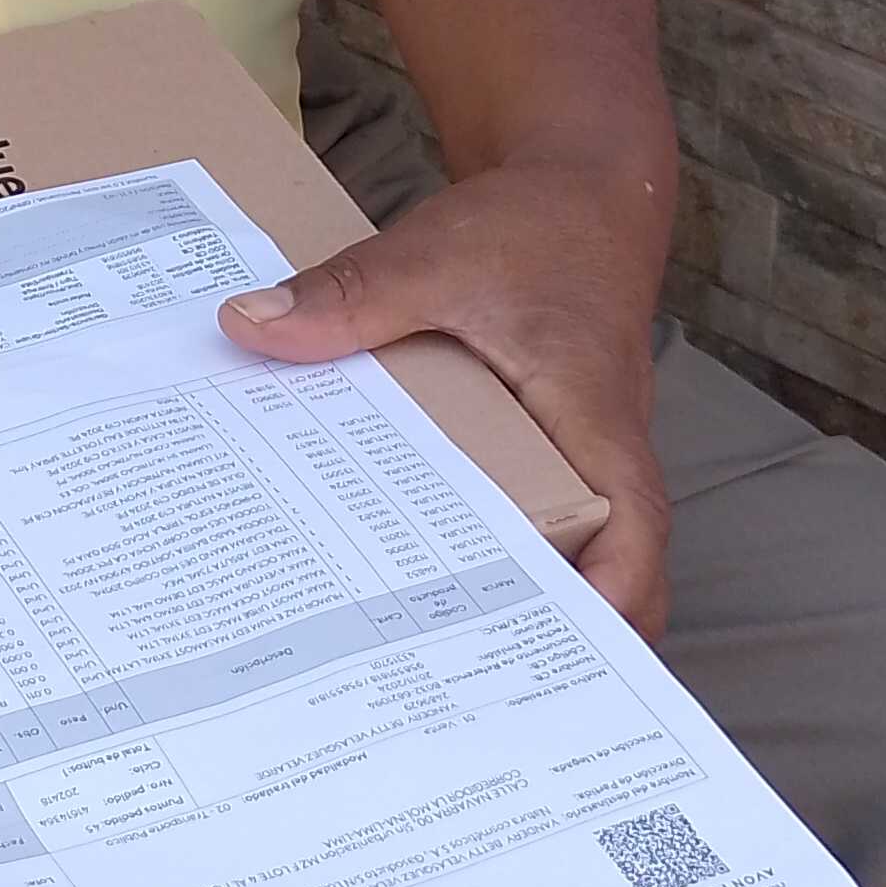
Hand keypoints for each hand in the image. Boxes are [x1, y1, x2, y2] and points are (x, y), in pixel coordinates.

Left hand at [218, 152, 673, 635]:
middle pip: (610, 575)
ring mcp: (584, 461)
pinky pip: (539, 522)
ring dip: (525, 609)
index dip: (610, 601)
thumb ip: (349, 295)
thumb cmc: (535, 225)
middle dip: (556, 643)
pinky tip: (416, 581)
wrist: (583, 188)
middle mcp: (604, 455)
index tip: (561, 658)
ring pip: (577, 558)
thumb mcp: (436, 252)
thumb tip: (250, 327)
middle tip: (464, 698)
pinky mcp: (554, 453)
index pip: (635, 533)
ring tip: (434, 671)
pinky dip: (496, 557)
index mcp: (597, 420)